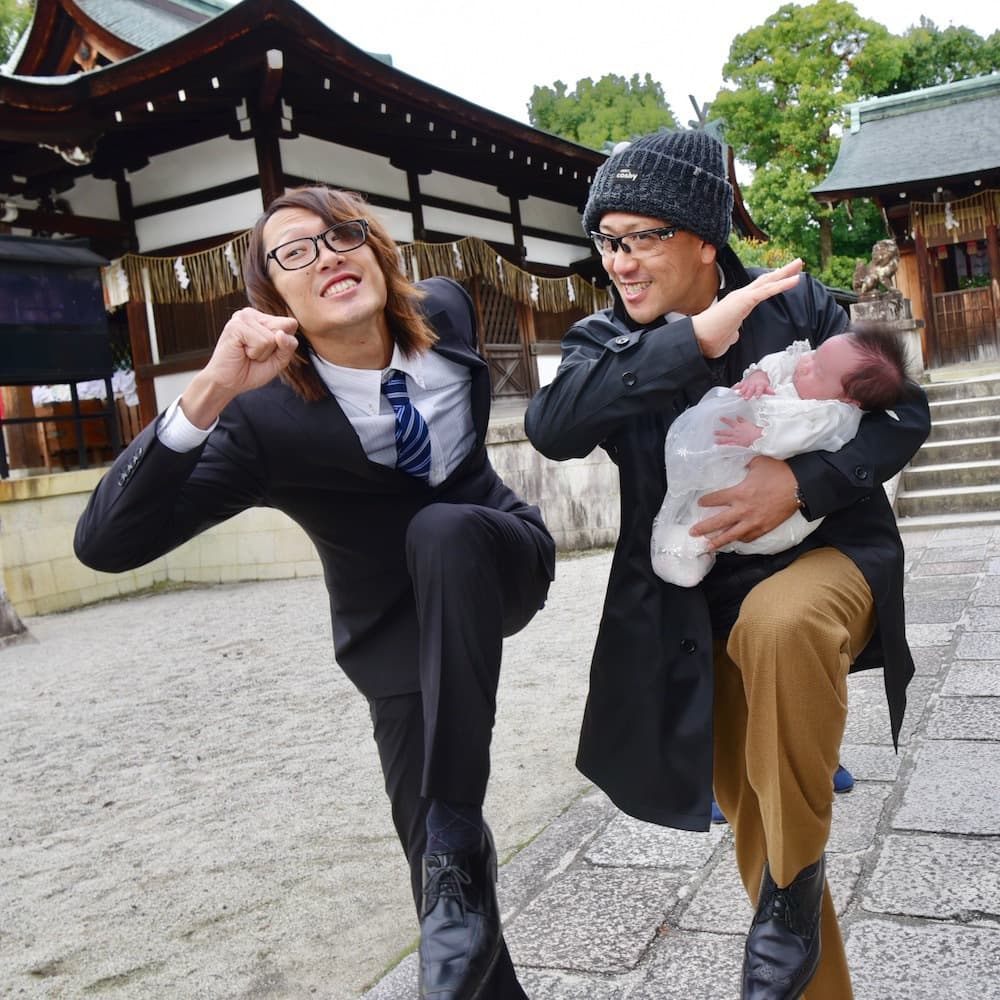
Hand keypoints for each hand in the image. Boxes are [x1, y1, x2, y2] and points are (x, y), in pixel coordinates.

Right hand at [181, 308, 300, 427]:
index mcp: (263, 318)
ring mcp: (242, 317)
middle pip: (284, 329)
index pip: (291, 324)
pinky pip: (262, 342)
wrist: (228, 383)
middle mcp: (252, 314)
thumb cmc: (252, 371)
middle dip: (273, 349)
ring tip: (247, 354)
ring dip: (262, 353)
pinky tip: (241, 352)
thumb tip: (281, 333)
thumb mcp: (279, 360)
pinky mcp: (236, 326)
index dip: (284, 345)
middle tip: (254, 355)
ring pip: (272, 337)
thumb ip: (288, 346)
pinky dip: (255, 353)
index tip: (266, 352)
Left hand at [690, 455, 798, 549]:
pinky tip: (734, 541)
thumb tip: (739, 463)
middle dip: (703, 528)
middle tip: (692, 533)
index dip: (706, 501)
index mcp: (739, 493)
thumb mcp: (758, 462)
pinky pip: (749, 537)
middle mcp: (744, 510)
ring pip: (732, 535)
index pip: (716, 499)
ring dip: (718, 542)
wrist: (801, 485)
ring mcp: (754, 521)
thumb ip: (745, 465)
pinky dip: (740, 540)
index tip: (699, 503)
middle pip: (718, 522)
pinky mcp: (765, 528)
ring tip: (707, 547)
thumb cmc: (779, 471)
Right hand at [691, 259, 803, 358]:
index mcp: (737, 305)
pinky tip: (795, 279)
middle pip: (765, 281)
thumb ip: (732, 334)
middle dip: (782, 272)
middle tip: (798, 263)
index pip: (757, 290)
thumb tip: (735, 336)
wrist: (697, 340)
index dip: (771, 283)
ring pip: (768, 282)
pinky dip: (782, 285)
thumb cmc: (708, 340)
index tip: (784, 276)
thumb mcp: (725, 338)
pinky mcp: (744, 301)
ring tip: (800, 263)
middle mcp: (740, 297)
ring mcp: (742, 297)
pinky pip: (767, 291)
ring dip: (785, 272)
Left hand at [715, 416, 762, 447]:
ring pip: (726, 440)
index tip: (720, 418)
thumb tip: (737, 417)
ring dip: (720, 440)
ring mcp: (736, 439)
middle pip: (726, 432)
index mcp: (738, 426)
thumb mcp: (748, 423)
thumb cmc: (754, 430)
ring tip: (715, 441)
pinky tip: (722, 448)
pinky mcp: (738, 444)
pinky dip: (726, 447)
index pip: (730, 422)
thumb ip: (742, 420)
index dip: (725, 420)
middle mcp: (735, 432)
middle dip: (719, 432)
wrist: (757, 437)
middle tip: (714, 432)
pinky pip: (730, 446)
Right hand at [733, 369, 773, 399]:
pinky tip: (731, 391)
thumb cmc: (762, 382)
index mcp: (759, 385)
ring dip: (741, 391)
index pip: (759, 389)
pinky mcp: (742, 383)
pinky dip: (734, 388)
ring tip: (738, 395)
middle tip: (746, 398)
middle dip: (748, 394)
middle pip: (750, 389)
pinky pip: (738, 386)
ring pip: (743, 387)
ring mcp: (747, 384)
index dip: (758, 393)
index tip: (757, 397)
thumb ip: (769, 390)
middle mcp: (753, 384)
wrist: (758, 374)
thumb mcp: (767, 386)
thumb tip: (774, 393)